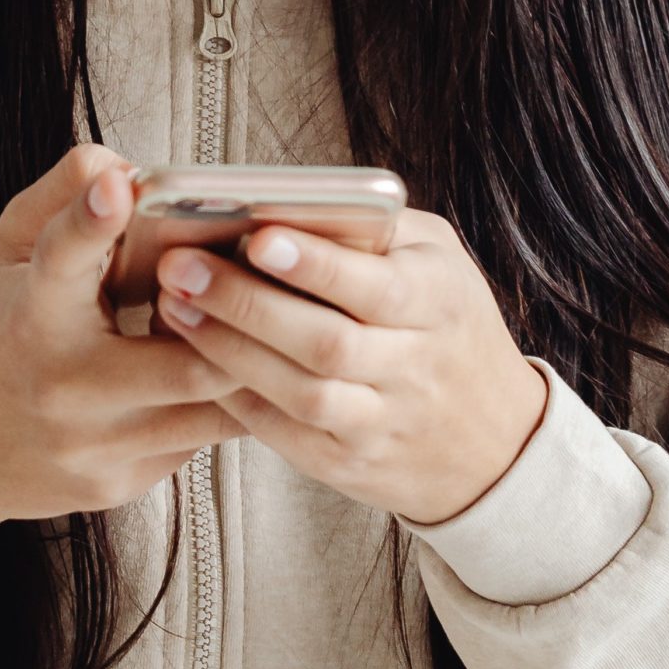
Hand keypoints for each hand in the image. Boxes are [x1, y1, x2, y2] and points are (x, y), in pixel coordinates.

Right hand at [0, 144, 245, 534]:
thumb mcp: (7, 254)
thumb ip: (60, 200)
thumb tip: (118, 163)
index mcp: (31, 316)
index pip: (63, 259)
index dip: (92, 220)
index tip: (118, 185)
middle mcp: (64, 388)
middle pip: (189, 363)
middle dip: (242, 326)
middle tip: (268, 286)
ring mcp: (94, 447)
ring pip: (212, 412)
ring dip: (245, 366)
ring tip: (264, 327)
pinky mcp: (117, 485)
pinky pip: (194, 444)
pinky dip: (217, 405)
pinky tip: (224, 373)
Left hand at [153, 207, 548, 525]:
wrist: (494, 442)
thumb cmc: (450, 326)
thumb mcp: (438, 261)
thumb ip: (374, 232)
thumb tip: (287, 203)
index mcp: (440, 303)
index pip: (375, 286)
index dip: (314, 265)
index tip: (257, 235)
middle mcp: (414, 368)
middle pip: (325, 342)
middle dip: (245, 304)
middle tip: (181, 268)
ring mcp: (381, 423)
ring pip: (300, 393)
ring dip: (229, 350)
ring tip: (175, 309)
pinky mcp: (347, 464)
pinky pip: (283, 433)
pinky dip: (236, 395)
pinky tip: (195, 359)